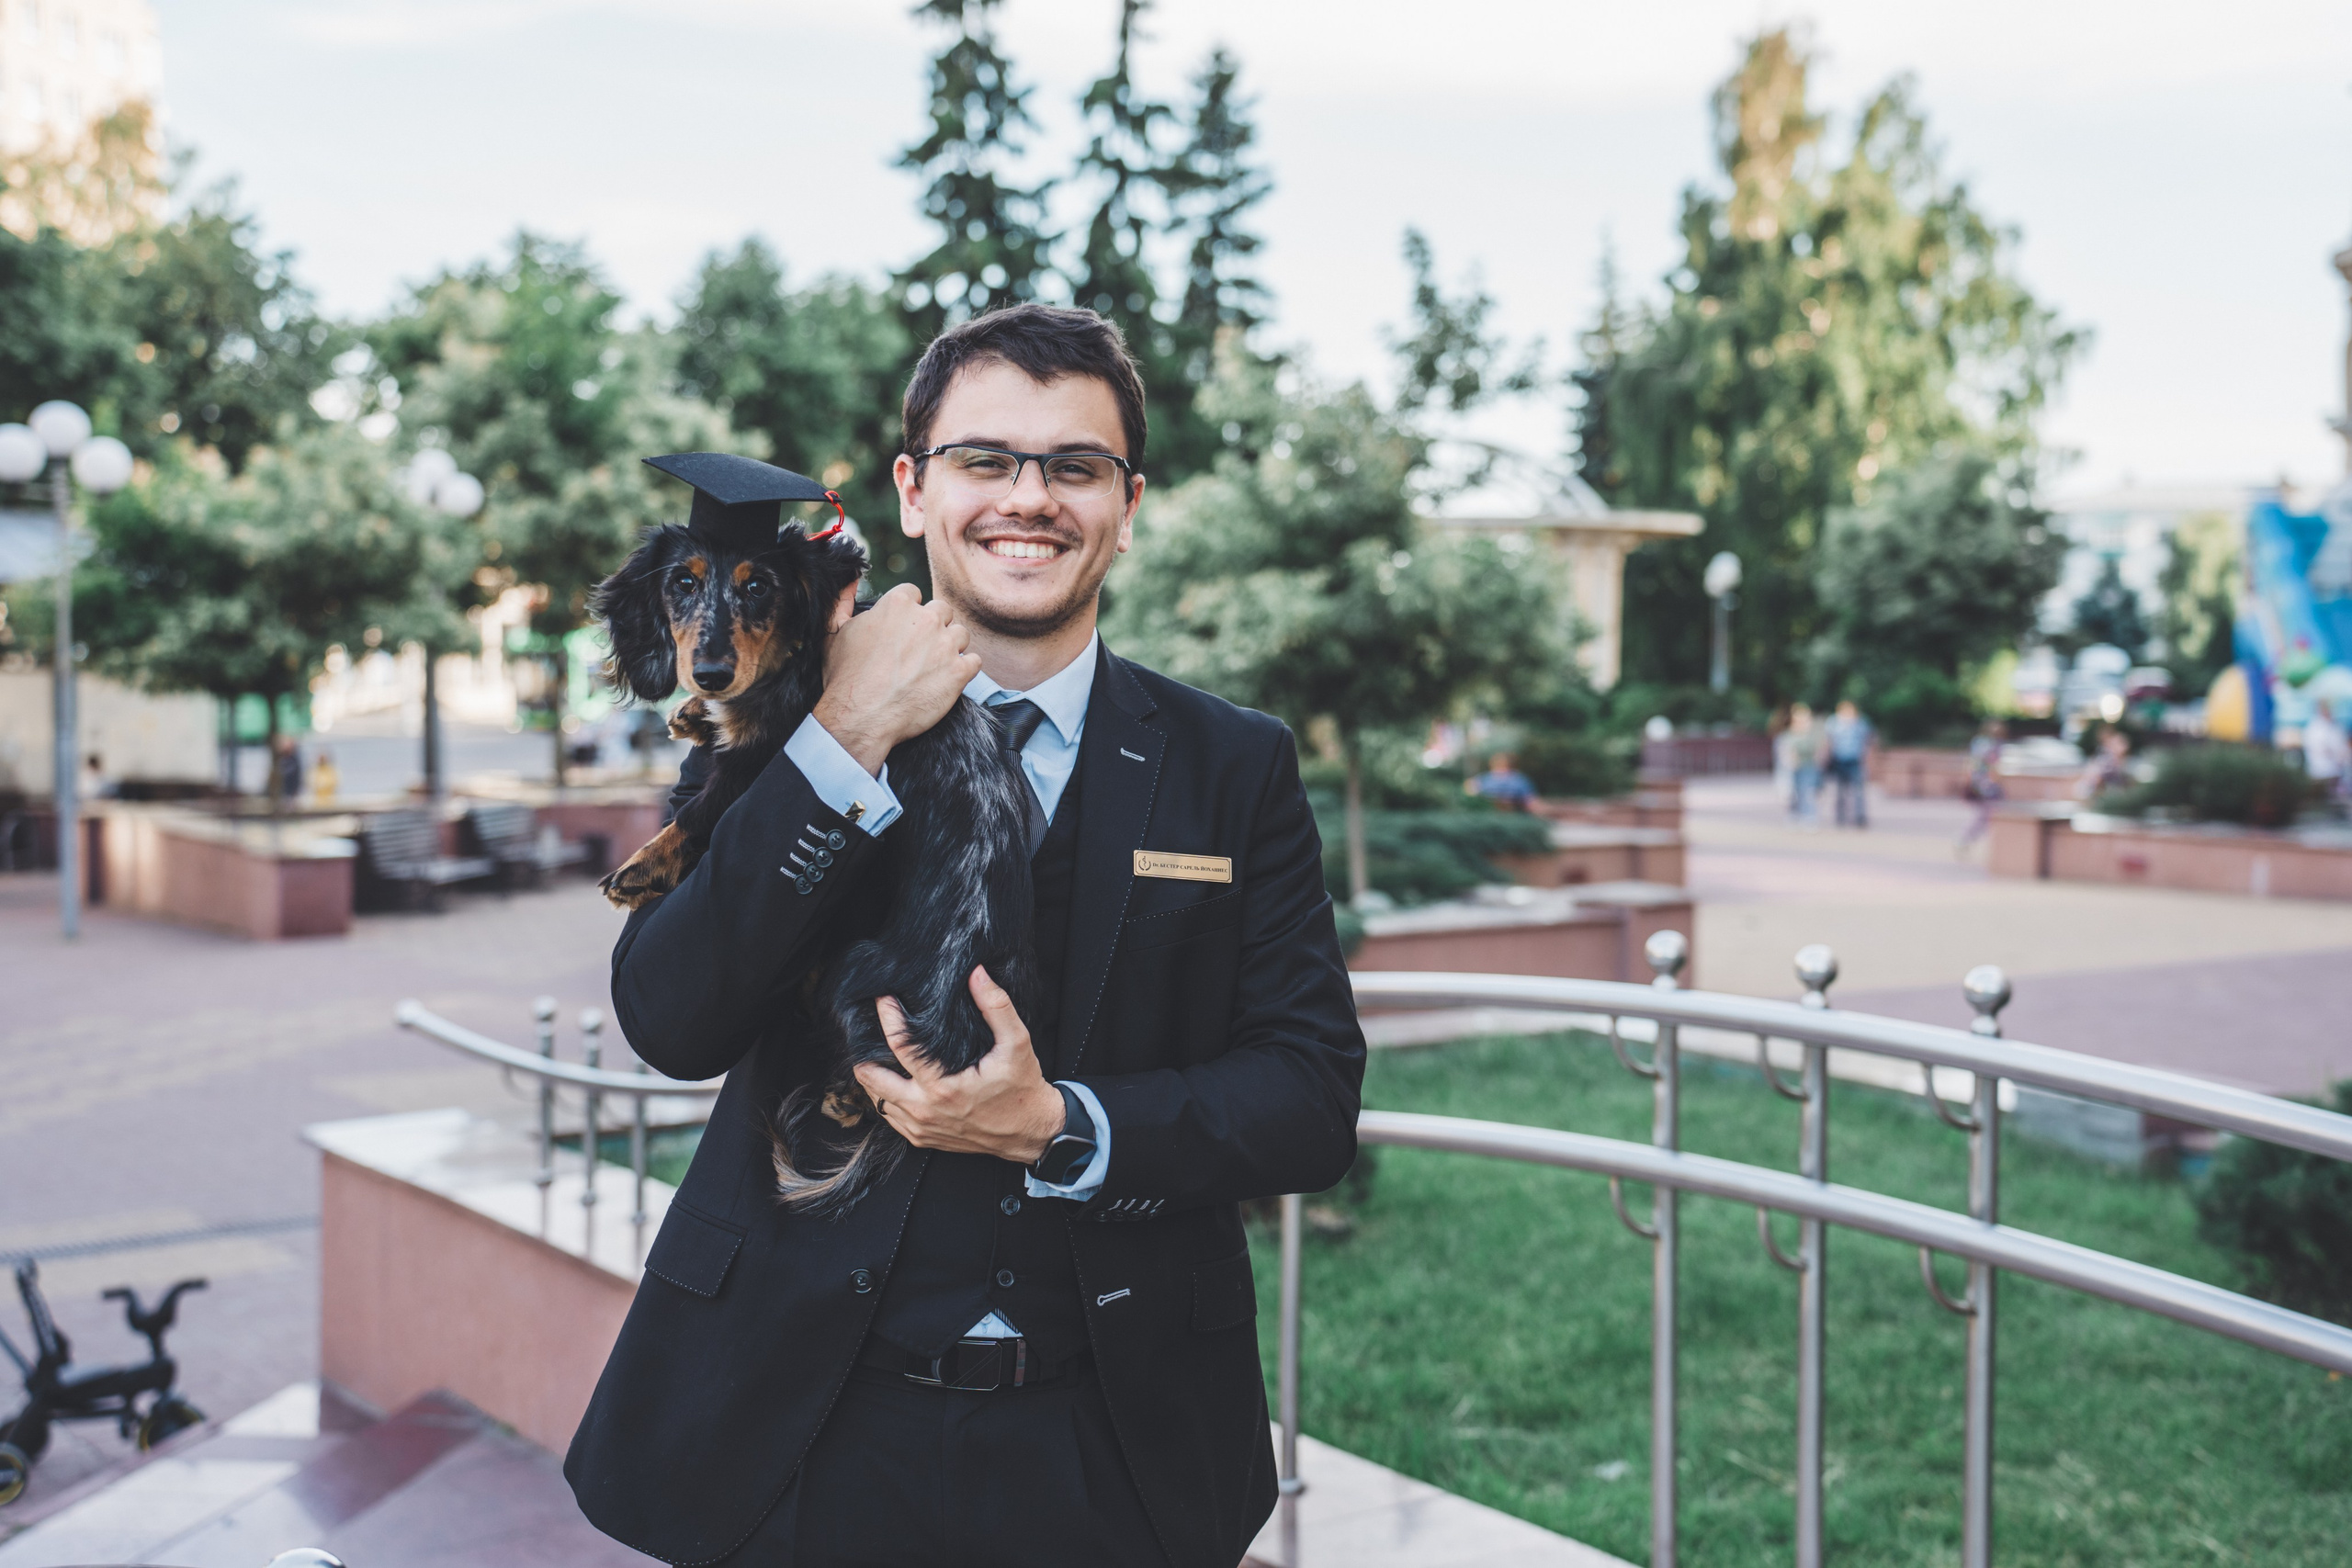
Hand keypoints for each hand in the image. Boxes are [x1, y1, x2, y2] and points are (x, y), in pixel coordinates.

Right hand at [813, 582, 979, 774]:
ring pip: (961, 634)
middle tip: (918, 651)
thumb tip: (851, 577)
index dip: (908, 613)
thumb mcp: (834, 632)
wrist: (861, 718)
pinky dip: (964, 670)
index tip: (902, 631)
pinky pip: (975, 661)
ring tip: (933, 667)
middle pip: (942, 611)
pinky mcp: (959, 672)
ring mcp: (946, 645)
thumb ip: (843, 600)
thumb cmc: (845, 677)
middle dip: (933, 627)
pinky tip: (947, 679)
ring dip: (951, 647)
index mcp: (898, 604)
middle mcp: (926, 619)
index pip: (914, 594)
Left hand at [854, 968, 1066, 1163]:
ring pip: (877, 1101)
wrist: (1030, 1132)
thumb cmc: (1022, 1089)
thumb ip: (996, 1006)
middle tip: (866, 1032)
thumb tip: (977, 974)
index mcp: (943, 1087)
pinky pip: (890, 1118)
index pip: (898, 1046)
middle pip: (872, 1080)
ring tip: (876, 1054)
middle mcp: (925, 1110)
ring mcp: (921, 1128)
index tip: (884, 1000)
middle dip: (865, 1054)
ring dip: (873, 1078)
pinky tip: (893, 1082)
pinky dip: (885, 1099)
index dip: (887, 1017)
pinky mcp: (923, 1139)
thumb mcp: (1016, 1043)